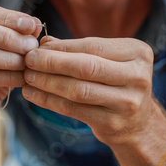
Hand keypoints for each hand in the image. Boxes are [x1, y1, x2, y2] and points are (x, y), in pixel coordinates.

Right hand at [0, 5, 41, 129]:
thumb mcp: (9, 46)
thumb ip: (20, 33)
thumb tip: (35, 24)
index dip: (9, 18)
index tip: (31, 26)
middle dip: (6, 37)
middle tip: (30, 47)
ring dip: (6, 58)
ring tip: (27, 63)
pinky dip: (5, 77)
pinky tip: (22, 79)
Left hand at [23, 37, 161, 146]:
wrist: (138, 122)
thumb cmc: (116, 82)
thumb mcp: (107, 61)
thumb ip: (78, 50)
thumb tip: (44, 42)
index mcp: (137, 53)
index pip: (93, 46)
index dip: (62, 47)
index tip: (38, 47)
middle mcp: (137, 77)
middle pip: (86, 67)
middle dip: (52, 63)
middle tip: (28, 60)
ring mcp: (127, 103)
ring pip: (78, 90)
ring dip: (47, 82)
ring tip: (28, 77)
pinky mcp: (112, 123)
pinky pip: (72, 110)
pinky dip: (48, 100)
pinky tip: (33, 94)